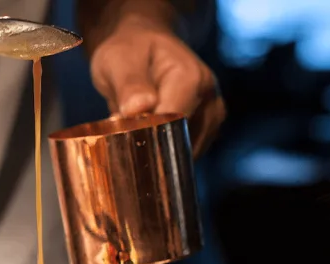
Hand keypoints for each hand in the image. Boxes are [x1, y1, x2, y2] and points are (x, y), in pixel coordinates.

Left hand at [80, 1, 224, 154]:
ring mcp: (211, 114)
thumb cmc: (129, 51)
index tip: (120, 131)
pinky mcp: (207, 127)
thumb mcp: (118, 60)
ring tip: (135, 128)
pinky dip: (165, 150)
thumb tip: (139, 109)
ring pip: (183, 151)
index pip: (173, 122)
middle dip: (150, 143)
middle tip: (123, 131)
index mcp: (191, 77)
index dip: (145, 134)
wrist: (144, 46)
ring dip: (157, 149)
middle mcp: (209, 97)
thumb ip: (128, 84)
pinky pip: (185, 151)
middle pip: (181, 139)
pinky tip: (148, 135)